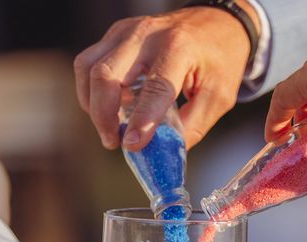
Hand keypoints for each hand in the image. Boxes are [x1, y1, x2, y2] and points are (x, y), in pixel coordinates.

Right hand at [74, 2, 258, 150]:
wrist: (215, 21)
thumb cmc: (219, 60)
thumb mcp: (218, 96)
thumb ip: (192, 126)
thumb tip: (165, 154)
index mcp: (179, 48)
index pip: (155, 87)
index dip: (141, 120)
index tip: (132, 145)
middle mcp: (147, 35)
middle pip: (107, 75)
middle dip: (103, 116)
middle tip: (114, 142)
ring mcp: (126, 31)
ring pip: (89, 68)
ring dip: (92, 105)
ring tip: (110, 129)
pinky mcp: (114, 34)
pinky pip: (88, 63)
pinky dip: (91, 90)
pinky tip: (107, 108)